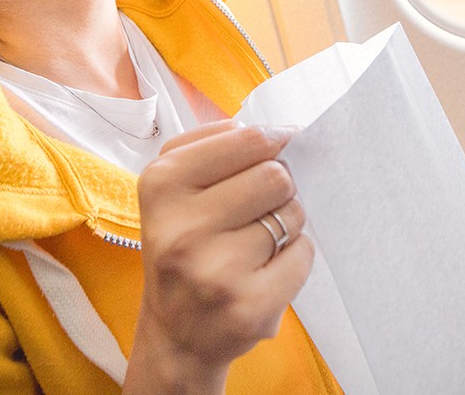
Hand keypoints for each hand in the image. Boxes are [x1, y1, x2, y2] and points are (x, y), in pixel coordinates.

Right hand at [126, 122, 312, 392]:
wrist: (175, 334)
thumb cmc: (182, 245)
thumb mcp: (172, 187)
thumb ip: (214, 145)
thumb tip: (277, 130)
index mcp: (161, 184)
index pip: (248, 138)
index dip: (272, 143)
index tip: (275, 150)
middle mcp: (181, 228)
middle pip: (275, 176)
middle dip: (279, 187)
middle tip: (259, 207)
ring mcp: (215, 271)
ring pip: (293, 214)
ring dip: (287, 223)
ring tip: (256, 241)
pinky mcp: (248, 307)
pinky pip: (303, 254)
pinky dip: (295, 256)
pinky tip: (266, 269)